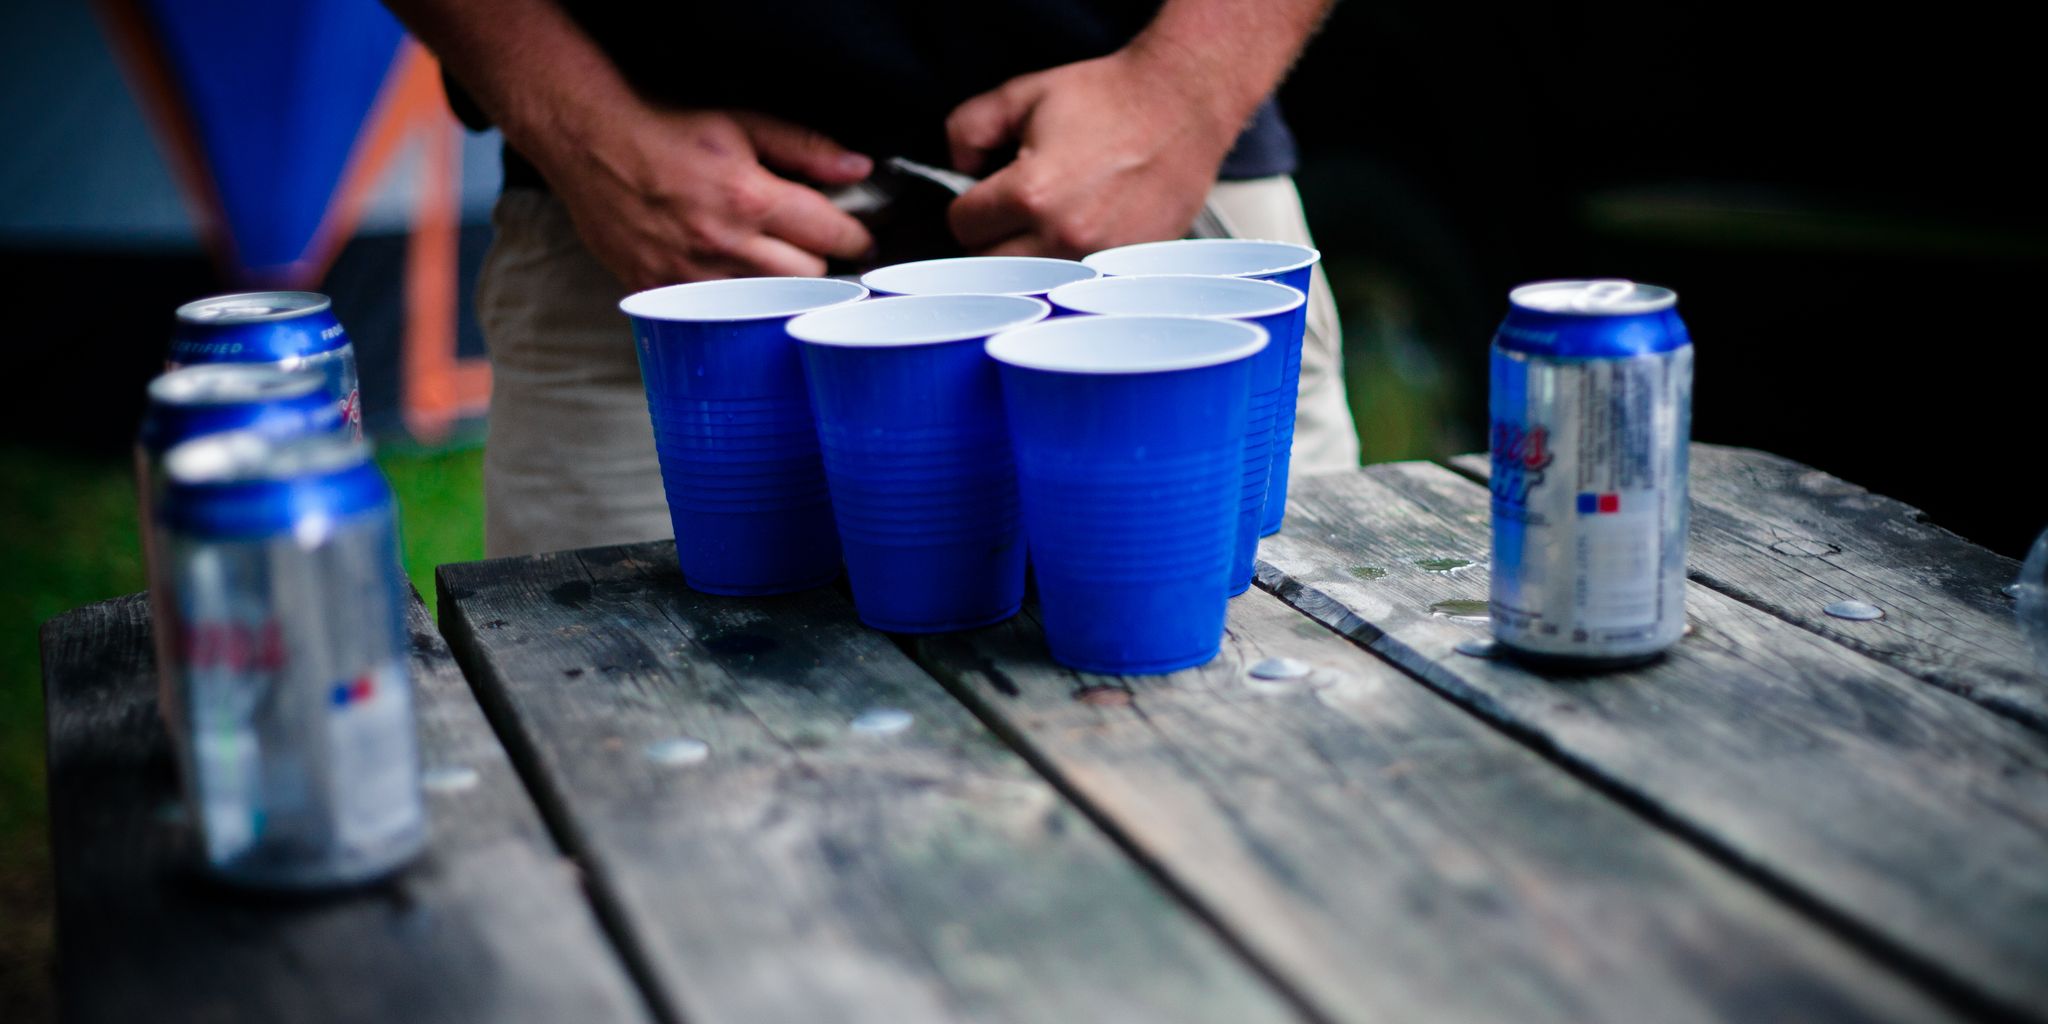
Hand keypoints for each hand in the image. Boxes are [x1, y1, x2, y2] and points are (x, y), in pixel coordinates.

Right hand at [532, 104, 875, 288]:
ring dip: (776, 285)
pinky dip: (729, 298)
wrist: (587, 141)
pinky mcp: (659, 291)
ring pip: (767, 302)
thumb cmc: (664, 128)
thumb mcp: (742, 124)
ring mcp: (689, 275)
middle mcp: (722, 243)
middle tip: (807, 246)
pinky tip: (722, 273)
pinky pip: (716, 312)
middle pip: (809, 278)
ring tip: (765, 260)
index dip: (854, 237)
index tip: (856, 238)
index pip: (831, 235)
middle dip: (817, 261)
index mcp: (748, 198)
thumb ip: (805, 148)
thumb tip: (858, 168)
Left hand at [944, 48, 1243, 257]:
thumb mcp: (1024, 95)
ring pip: (1032, 283)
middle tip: (1012, 212)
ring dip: (1028, 259)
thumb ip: (968, 128)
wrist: (1182, 106)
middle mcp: (1063, 236)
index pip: (962, 226)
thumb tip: (956, 165)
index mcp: (1031, 194)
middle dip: (991, 239)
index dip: (967, 206)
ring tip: (1048, 222)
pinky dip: (1069, 266)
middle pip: (990, 267)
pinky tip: (1082, 231)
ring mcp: (1098, 257)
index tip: (983, 196)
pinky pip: (1076, 283)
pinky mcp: (1126, 267)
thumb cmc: (1111, 99)